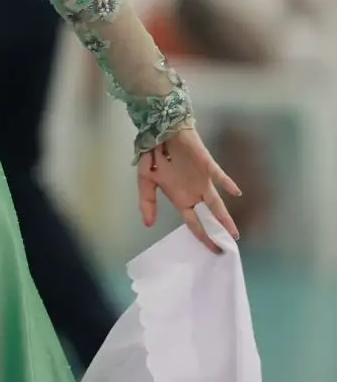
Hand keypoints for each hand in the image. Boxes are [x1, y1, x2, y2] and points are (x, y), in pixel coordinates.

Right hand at [137, 127, 241, 252]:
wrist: (160, 131)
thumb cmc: (153, 155)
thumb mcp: (145, 179)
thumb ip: (147, 201)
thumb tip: (147, 224)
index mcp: (180, 198)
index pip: (193, 221)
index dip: (202, 235)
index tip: (213, 250)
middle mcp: (194, 192)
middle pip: (208, 216)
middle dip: (217, 231)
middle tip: (228, 247)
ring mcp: (203, 180)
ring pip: (216, 202)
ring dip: (224, 217)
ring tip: (234, 232)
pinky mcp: (207, 165)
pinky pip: (218, 175)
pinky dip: (227, 183)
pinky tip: (236, 192)